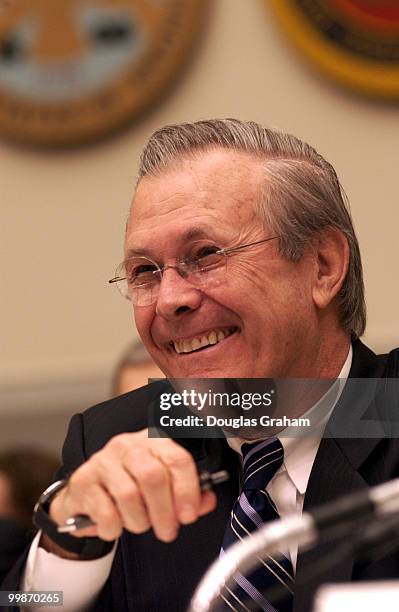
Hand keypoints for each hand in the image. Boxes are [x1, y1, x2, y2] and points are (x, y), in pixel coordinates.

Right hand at [49, 430, 216, 542]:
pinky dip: (115, 528)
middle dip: (164, 511)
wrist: (87, 494)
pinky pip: (106, 512)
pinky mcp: (84, 480)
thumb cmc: (130, 486)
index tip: (189, 515)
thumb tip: (206, 502)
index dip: (187, 490)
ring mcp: (104, 460)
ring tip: (140, 525)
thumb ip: (188, 495)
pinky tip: (116, 526)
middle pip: (153, 476)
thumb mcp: (162, 488)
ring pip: (129, 495)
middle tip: (167, 531)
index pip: (177, 459)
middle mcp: (128, 445)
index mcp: (153, 442)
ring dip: (139, 521)